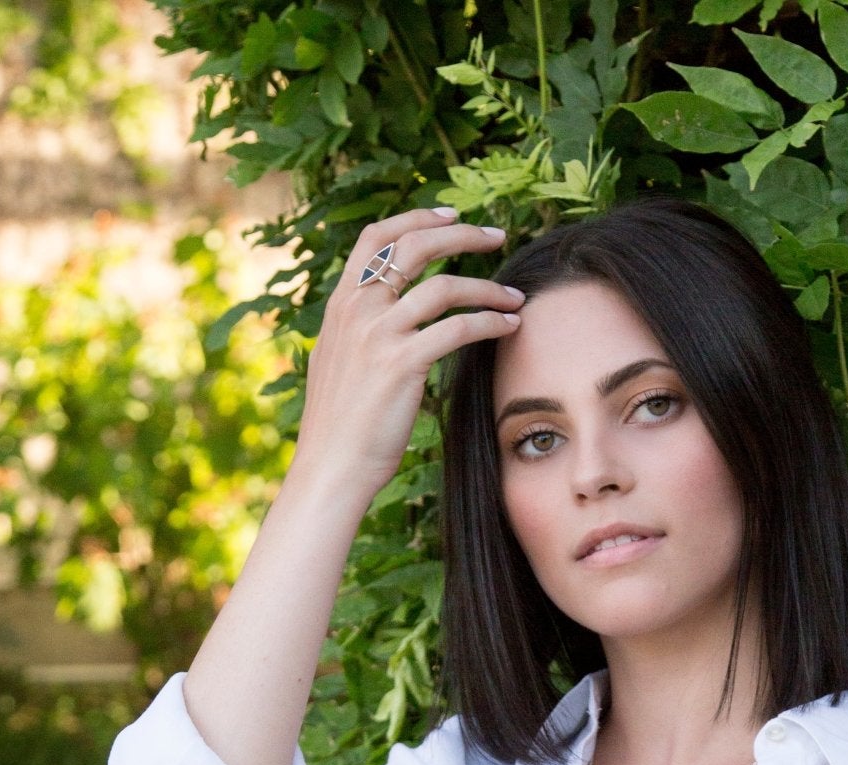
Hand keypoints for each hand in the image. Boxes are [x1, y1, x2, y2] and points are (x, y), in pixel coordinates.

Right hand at [292, 206, 526, 509]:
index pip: (377, 238)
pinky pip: (457, 329)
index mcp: (342, 305)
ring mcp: (378, 335)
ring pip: (444, 287)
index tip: (451, 214)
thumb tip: (379, 314)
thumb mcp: (338, 362)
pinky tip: (510, 327)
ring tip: (516, 295)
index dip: (416, 217)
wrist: (331, 466)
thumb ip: (357, 330)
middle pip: (414, 246)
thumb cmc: (340, 426)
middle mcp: (357, 310)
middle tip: (496, 236)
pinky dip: (489, 323)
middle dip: (461, 234)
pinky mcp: (402, 364)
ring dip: (488, 287)